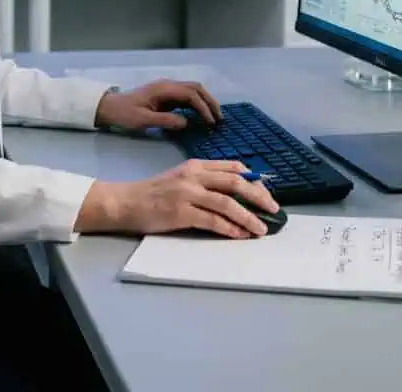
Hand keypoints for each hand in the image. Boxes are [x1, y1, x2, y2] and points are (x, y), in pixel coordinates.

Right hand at [75, 160, 279, 238]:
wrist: (127, 201)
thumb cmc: (154, 193)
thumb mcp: (180, 178)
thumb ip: (204, 181)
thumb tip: (235, 194)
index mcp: (195, 165)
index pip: (232, 167)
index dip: (254, 180)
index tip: (267, 192)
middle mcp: (193, 175)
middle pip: (235, 182)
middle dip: (259, 197)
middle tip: (274, 210)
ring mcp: (187, 193)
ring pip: (227, 203)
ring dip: (249, 217)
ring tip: (261, 229)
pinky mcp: (181, 212)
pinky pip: (213, 221)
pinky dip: (230, 229)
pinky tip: (240, 235)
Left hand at [94, 79, 221, 131]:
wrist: (110, 108)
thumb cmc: (124, 114)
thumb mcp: (143, 120)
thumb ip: (165, 120)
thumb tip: (186, 122)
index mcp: (163, 89)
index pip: (191, 94)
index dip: (203, 107)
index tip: (211, 122)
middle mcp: (167, 85)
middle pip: (195, 88)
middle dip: (210, 101)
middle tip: (220, 118)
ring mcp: (167, 89)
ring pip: (192, 90)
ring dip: (205, 102)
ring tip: (214, 117)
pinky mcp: (165, 95)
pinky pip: (186, 96)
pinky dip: (197, 104)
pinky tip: (201, 115)